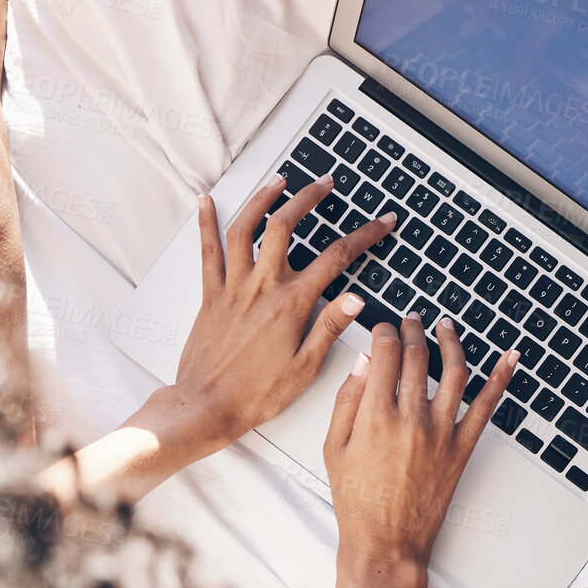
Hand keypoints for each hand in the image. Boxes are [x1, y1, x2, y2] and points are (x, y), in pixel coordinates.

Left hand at [168, 174, 397, 448]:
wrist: (207, 406)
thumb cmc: (256, 394)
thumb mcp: (306, 368)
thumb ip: (330, 328)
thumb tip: (356, 299)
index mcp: (291, 304)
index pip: (336, 258)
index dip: (364, 236)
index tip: (381, 222)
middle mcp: (262, 287)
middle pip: (287, 226)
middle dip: (309, 199)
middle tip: (324, 184)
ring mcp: (233, 287)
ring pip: (246, 228)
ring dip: (263, 199)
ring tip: (278, 181)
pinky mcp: (210, 295)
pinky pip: (207, 251)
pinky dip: (206, 222)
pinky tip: (207, 201)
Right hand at [323, 310, 517, 569]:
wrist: (386, 542)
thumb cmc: (357, 501)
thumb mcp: (334, 449)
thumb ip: (347, 401)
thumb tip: (363, 362)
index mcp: (374, 416)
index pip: (385, 354)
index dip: (385, 332)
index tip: (383, 328)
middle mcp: (410, 419)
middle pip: (418, 356)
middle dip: (413, 329)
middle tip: (412, 320)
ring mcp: (440, 433)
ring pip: (454, 371)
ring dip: (451, 341)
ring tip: (445, 326)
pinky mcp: (462, 449)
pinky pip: (486, 407)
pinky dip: (500, 379)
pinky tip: (509, 358)